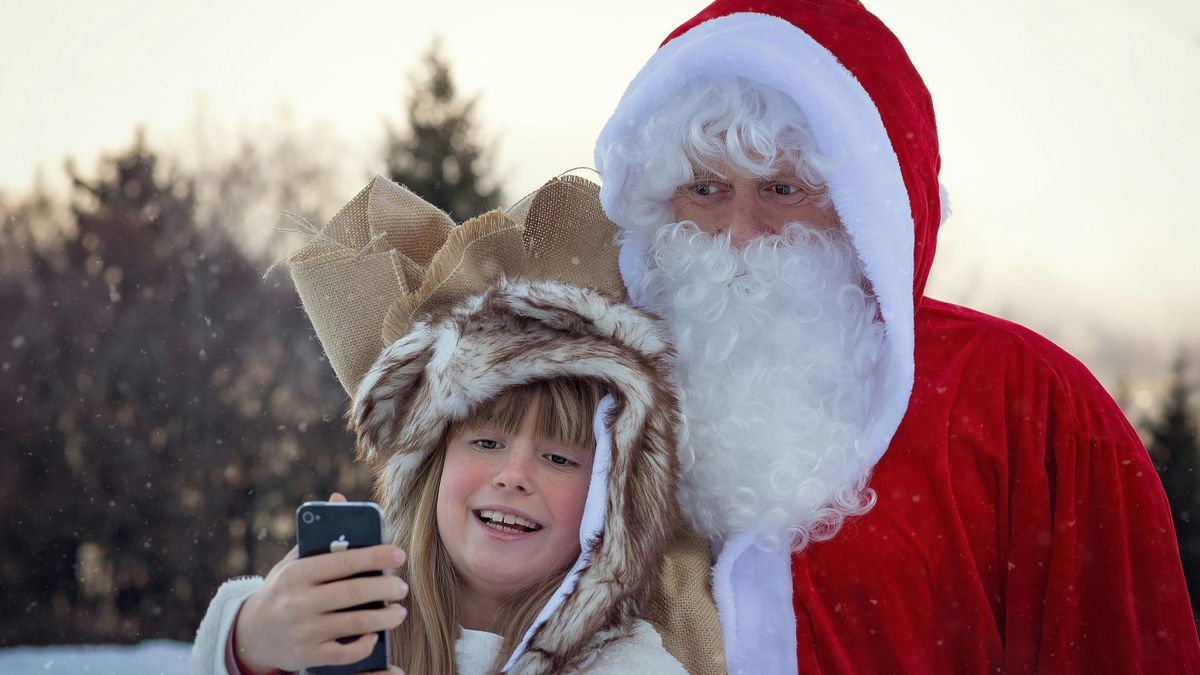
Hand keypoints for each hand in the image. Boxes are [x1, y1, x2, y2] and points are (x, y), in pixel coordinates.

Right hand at [233, 493, 408, 673]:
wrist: (251, 633)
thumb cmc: (284, 590)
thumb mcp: (293, 561)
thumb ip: (318, 535)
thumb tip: (339, 498)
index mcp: (297, 573)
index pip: (342, 561)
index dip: (374, 556)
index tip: (399, 554)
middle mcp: (298, 602)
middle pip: (352, 594)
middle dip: (384, 588)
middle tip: (403, 587)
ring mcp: (303, 631)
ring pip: (353, 625)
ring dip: (383, 618)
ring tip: (400, 612)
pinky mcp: (307, 656)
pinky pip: (343, 653)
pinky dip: (363, 646)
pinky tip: (375, 636)